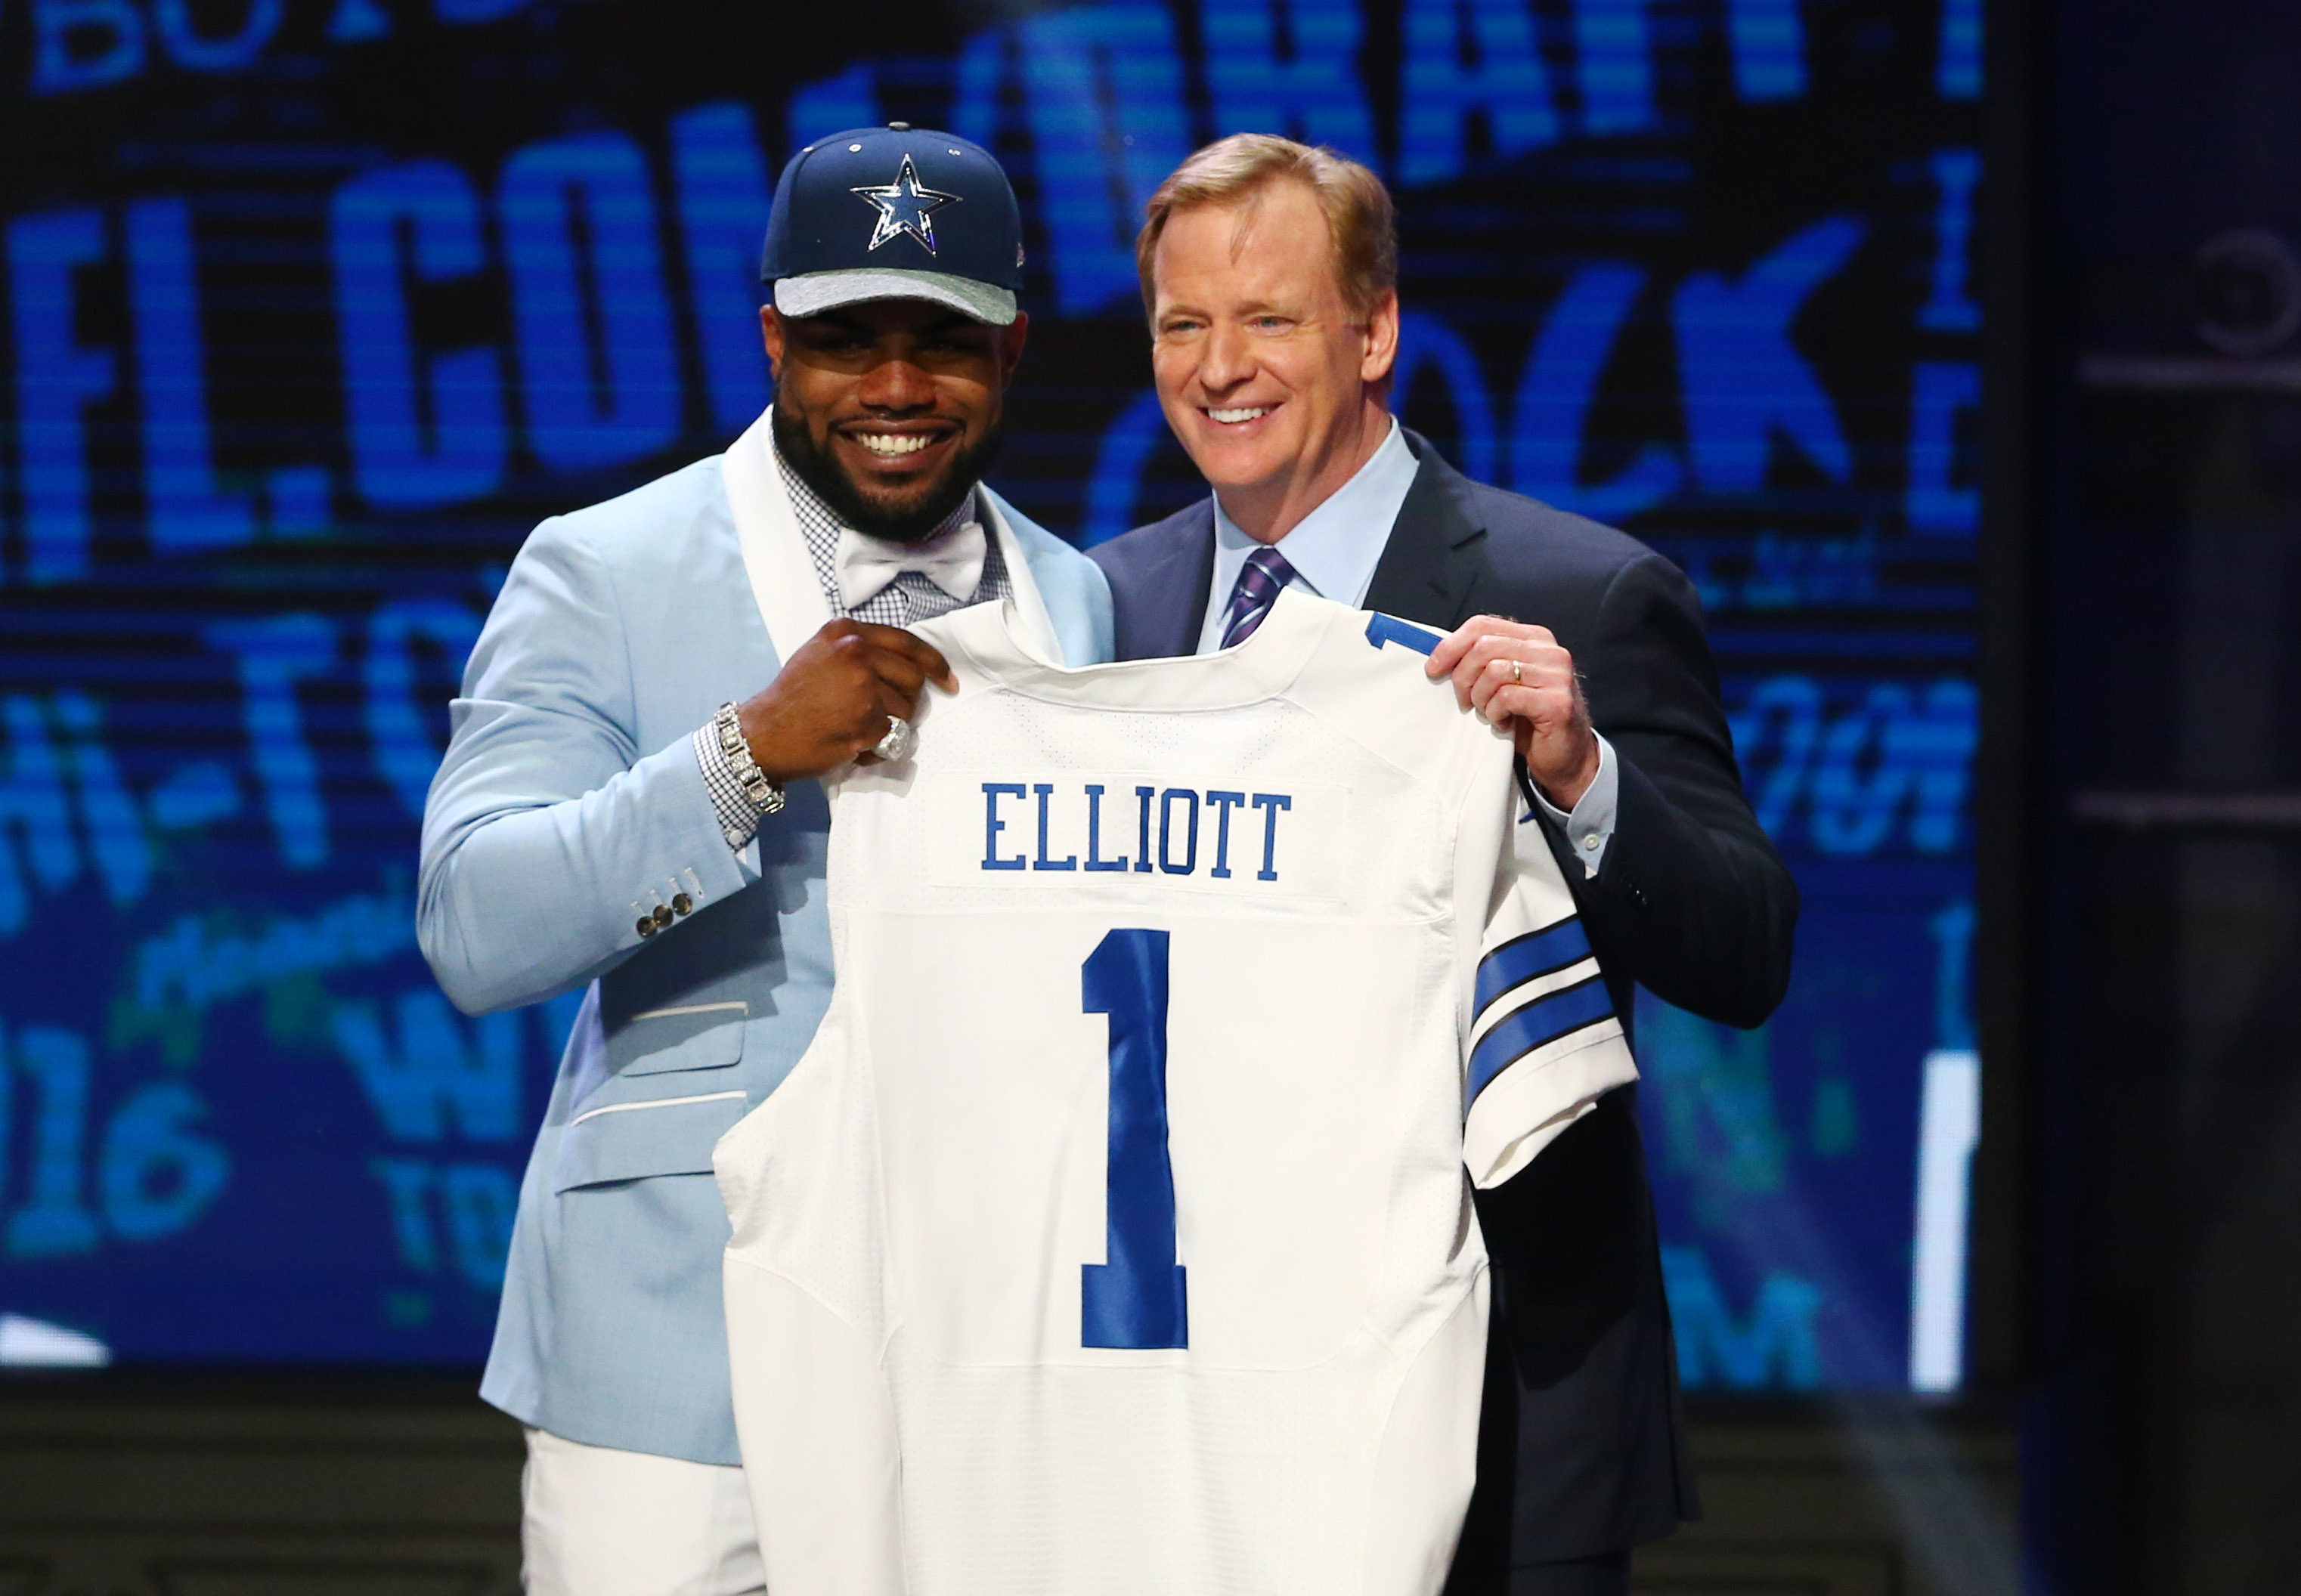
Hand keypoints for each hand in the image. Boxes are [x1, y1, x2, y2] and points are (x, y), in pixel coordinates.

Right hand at [735, 619, 954, 780]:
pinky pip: (894, 736)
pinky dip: (878, 747)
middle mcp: (856, 653)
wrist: (764, 733)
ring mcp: (863, 687)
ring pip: (907, 710)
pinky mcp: (867, 720)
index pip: (907, 643)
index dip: (934, 663)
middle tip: (880, 714)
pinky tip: (851, 743)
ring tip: (855, 727)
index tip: (947, 680)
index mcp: (846, 632)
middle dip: (906, 701)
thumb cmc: (792, 697)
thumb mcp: (821, 654)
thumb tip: (907, 665)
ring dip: (890, 726)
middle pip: (913, 678)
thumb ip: (860, 650)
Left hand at [1426, 615, 1601, 808]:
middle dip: (1463, 677)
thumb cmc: (1528, 718)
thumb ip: (1484, 662)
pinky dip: (1495, 713)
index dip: (1451, 645)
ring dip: (1481, 698)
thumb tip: (1439, 656)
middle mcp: (1549, 651)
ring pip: (1494, 671)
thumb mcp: (1504, 682)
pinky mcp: (1557, 702)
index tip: (1433, 669)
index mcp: (1535, 638)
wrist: (1565, 755)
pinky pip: (1507, 698)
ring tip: (1488, 713)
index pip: (1482, 625)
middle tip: (1463, 701)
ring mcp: (1556, 675)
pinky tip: (1503, 723)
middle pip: (1484, 647)